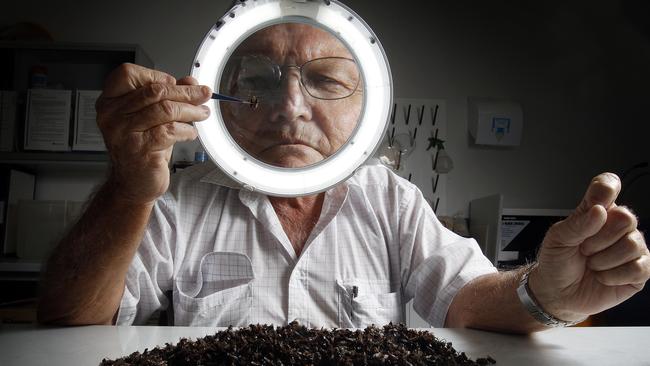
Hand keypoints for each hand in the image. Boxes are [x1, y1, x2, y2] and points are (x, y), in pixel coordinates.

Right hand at [96, 63, 211, 203]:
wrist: (132, 183)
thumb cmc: (140, 149)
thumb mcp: (151, 119)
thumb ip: (167, 97)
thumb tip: (190, 82)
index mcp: (110, 102)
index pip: (128, 74)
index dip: (155, 75)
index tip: (175, 82)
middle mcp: (112, 115)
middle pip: (154, 91)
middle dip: (185, 92)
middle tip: (204, 94)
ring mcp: (124, 133)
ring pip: (165, 110)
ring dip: (191, 110)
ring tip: (202, 113)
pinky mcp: (140, 149)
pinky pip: (170, 131)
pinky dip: (186, 130)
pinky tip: (190, 133)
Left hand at [528, 173, 648, 321]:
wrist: (557, 292)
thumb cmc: (557, 262)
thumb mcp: (557, 239)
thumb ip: (578, 223)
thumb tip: (599, 210)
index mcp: (597, 211)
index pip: (609, 186)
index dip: (607, 189)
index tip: (597, 204)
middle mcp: (618, 226)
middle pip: (626, 218)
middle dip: (599, 239)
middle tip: (583, 249)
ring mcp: (631, 248)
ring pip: (633, 245)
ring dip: (604, 260)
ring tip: (591, 264)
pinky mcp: (639, 271)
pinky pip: (639, 268)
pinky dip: (614, 275)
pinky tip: (603, 276)